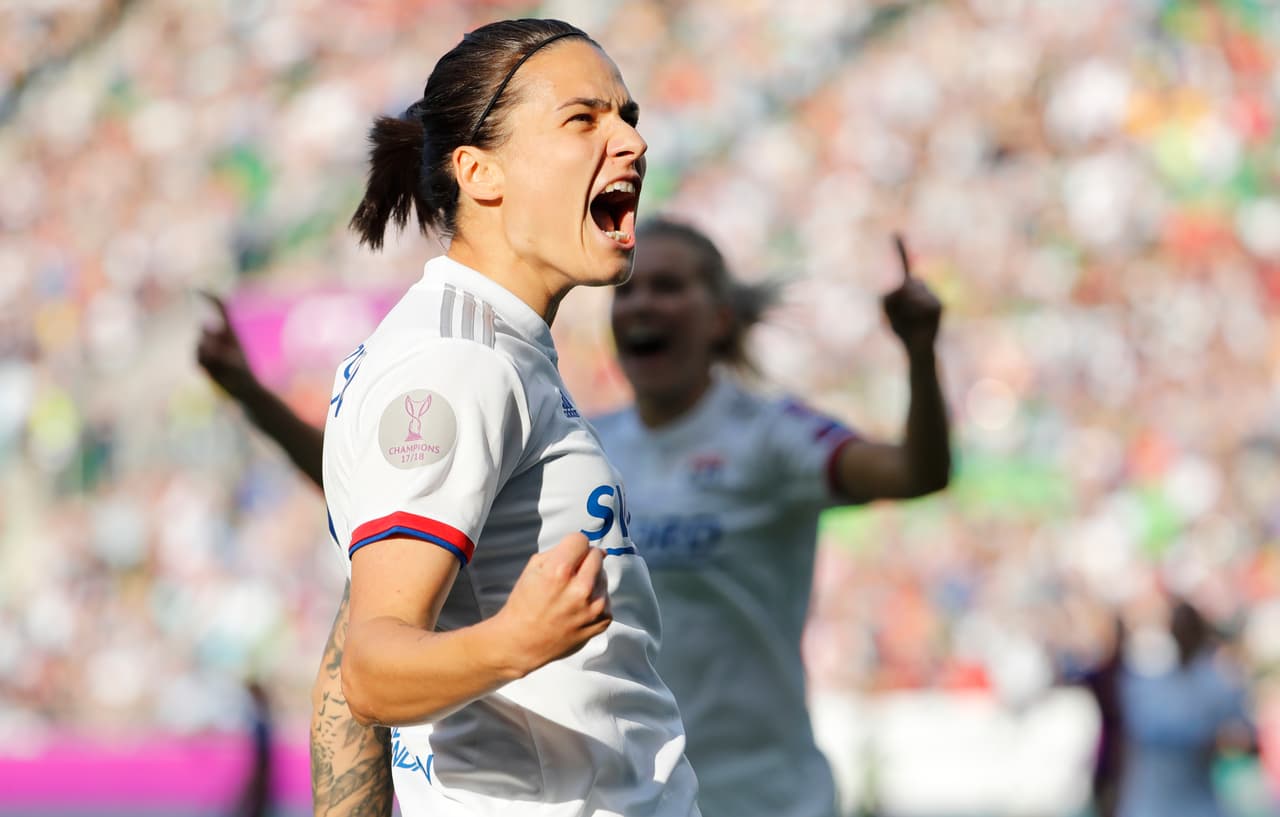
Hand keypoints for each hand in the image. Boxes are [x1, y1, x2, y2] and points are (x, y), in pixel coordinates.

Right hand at [196, 291, 255, 396]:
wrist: (243, 391)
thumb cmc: (243, 376)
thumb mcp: (233, 363)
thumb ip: (217, 351)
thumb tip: (201, 340)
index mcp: (232, 331)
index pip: (221, 308)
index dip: (209, 296)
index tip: (195, 289)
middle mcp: (220, 336)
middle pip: (205, 330)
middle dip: (210, 344)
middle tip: (223, 360)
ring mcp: (210, 347)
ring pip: (197, 345)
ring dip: (207, 357)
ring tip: (220, 368)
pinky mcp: (203, 358)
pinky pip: (195, 357)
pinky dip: (202, 365)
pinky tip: (212, 372)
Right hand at [492, 533, 611, 675]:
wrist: (522, 642)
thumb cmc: (524, 605)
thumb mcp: (533, 569)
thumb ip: (560, 552)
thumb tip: (590, 549)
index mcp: (559, 571)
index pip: (581, 540)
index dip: (571, 546)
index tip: (567, 555)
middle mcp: (580, 588)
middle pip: (596, 555)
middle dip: (584, 560)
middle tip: (569, 575)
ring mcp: (594, 606)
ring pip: (603, 576)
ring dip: (591, 580)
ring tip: (571, 595)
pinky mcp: (602, 620)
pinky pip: (606, 597)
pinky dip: (595, 599)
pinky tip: (578, 608)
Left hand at [882, 234, 941, 352]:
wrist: (917, 347)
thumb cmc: (902, 329)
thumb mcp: (887, 313)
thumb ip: (887, 298)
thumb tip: (901, 286)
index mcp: (908, 286)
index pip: (903, 265)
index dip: (899, 249)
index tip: (895, 233)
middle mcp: (921, 287)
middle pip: (903, 284)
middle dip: (895, 302)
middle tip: (899, 316)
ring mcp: (932, 295)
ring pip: (912, 294)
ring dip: (905, 310)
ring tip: (911, 320)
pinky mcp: (939, 305)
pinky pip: (922, 304)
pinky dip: (916, 314)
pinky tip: (920, 321)